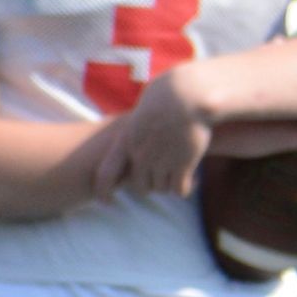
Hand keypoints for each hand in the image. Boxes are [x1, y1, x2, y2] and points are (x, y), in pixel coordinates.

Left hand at [88, 62, 227, 200]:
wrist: (188, 95)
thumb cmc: (167, 97)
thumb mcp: (142, 113)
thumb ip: (134, 131)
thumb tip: (131, 146)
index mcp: (127, 141)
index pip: (106, 174)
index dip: (103, 191)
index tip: (108, 201)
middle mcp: (141, 155)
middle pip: (141, 187)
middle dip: (151, 184)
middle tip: (162, 177)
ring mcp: (161, 161)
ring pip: (161, 188)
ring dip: (169, 184)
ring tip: (179, 173)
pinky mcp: (182, 165)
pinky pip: (179, 191)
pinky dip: (185, 188)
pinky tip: (192, 178)